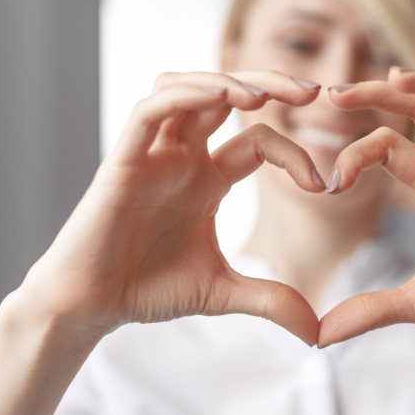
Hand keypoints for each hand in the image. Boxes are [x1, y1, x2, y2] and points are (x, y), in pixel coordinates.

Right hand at [18, 71, 324, 345]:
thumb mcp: (223, 292)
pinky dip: (184, 96)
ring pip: (187, 89)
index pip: (259, 142)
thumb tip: (318, 333)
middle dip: (271, 85)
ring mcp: (153, 155)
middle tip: (313, 91)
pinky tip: (219, 97)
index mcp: (208, 179)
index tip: (322, 186)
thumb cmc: (148, 291)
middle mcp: (182, 158)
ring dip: (226, 81)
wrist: (92, 307)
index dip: (295, 154)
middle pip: (227, 97)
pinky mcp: (122, 161)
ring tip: (263, 94)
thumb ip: (272, 301)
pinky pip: (151, 111)